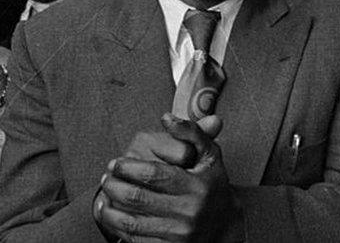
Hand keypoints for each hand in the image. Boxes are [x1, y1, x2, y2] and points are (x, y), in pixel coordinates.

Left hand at [94, 114, 236, 241]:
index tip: (116, 162)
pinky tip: (110, 212)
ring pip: (130, 220)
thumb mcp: (209, 155)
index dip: (129, 167)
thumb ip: (191, 132)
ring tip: (105, 193)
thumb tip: (166, 118)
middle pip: (137, 197)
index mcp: (197, 186)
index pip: (153, 174)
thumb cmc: (212, 185)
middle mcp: (188, 211)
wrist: (225, 225)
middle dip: (114, 185)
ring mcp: (177, 233)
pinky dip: (115, 225)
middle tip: (107, 177)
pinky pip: (133, 238)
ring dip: (110, 206)